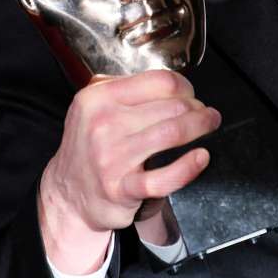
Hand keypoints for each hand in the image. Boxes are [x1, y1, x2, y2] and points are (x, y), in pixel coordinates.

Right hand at [38, 70, 220, 273]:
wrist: (68, 195)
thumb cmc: (89, 149)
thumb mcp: (92, 108)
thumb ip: (121, 88)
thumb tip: (168, 83)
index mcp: (98, 97)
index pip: (159, 81)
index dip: (184, 86)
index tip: (191, 94)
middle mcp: (103, 124)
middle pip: (171, 106)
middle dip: (197, 108)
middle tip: (206, 113)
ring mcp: (111, 157)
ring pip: (171, 133)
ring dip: (200, 127)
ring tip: (210, 126)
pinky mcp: (121, 189)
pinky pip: (163, 178)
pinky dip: (188, 166)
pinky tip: (200, 158)